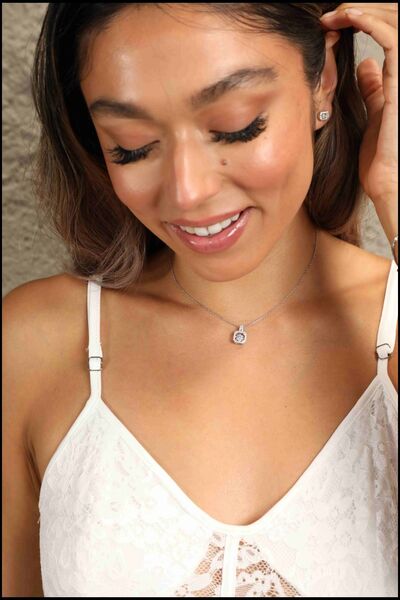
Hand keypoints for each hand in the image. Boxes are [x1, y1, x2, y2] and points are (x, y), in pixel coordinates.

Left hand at [320, 4, 397, 244]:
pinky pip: (392, 39)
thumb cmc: (379, 155)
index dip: (367, 17)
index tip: (335, 21)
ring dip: (363, 10)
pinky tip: (348, 17)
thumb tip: (366, 62)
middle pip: (396, 19)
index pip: (392, 31)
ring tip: (336, 14)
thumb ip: (374, 86)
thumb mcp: (374, 111)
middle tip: (333, 14)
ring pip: (395, 21)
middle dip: (363, 8)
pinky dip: (369, 21)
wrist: (385, 181)